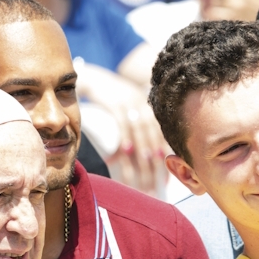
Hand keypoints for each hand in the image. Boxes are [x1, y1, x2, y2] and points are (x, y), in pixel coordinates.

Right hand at [77, 64, 166, 192]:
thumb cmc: (109, 97)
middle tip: (152, 180)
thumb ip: (136, 125)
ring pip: (138, 131)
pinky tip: (126, 151)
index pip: (161, 134)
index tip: (165, 177)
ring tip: (144, 170)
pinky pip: (121, 121)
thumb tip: (136, 154)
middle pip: (151, 134)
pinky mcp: (113, 100)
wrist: (93, 78)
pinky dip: (124, 136)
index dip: (164, 156)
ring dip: (141, 151)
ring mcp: (128, 100)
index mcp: (148, 106)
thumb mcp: (128, 106)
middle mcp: (142, 102)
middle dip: (153, 160)